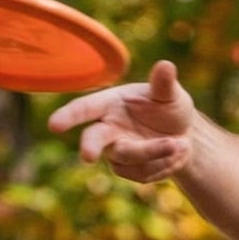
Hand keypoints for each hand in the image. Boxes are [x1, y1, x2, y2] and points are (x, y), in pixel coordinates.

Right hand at [48, 60, 196, 182]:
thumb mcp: (170, 94)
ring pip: (128, 158)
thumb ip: (164, 84)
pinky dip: (165, 164)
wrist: (184, 136)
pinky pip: (143, 173)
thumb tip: (166, 66)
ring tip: (181, 143)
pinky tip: (175, 153)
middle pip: (93, 139)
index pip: (85, 108)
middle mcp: (108, 128)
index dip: (69, 116)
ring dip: (156, 153)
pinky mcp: (129, 170)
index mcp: (110, 104)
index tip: (54, 125)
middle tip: (86, 157)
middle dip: (90, 147)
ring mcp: (117, 151)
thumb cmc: (170, 108)